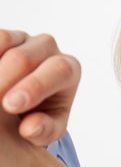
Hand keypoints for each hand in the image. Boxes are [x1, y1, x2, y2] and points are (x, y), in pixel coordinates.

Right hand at [0, 29, 80, 145]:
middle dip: (5, 78)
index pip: (58, 71)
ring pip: (4, 40)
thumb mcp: (47, 130)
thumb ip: (43, 130)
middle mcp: (47, 47)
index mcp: (68, 69)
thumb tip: (29, 128)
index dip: (34, 86)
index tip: (10, 106)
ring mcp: (22, 37)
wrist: (26, 108)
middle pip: (25, 57)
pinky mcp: (2, 36)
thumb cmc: (42, 118)